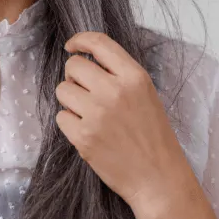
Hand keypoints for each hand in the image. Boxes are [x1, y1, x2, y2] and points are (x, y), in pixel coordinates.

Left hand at [57, 32, 193, 214]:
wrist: (158, 178)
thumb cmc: (152, 134)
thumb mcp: (145, 93)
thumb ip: (118, 72)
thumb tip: (85, 57)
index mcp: (133, 76)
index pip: (98, 42)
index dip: (79, 40)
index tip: (72, 46)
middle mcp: (114, 91)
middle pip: (73, 66)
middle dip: (74, 76)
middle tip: (85, 91)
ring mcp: (97, 114)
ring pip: (62, 90)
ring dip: (70, 99)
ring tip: (88, 113)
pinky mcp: (83, 137)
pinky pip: (61, 116)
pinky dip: (70, 123)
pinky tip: (87, 131)